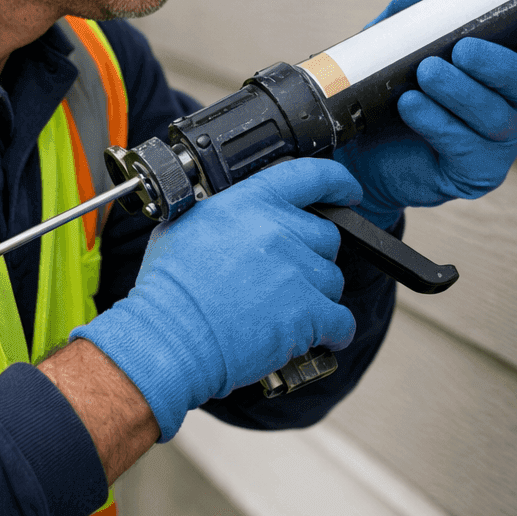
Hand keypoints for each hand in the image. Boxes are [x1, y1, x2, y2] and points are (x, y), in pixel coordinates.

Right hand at [71, 159, 360, 440]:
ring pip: (332, 280)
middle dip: (312, 257)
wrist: (169, 339)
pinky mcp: (307, 312)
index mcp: (249, 202)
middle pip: (326, 236)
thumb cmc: (169, 291)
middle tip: (285, 277)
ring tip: (284, 311)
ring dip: (316, 296)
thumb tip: (237, 216)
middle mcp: (277, 230)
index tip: (348, 191)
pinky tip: (318, 336)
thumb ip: (223, 212)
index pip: (310, 176)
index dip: (338, 182)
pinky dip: (334, 332)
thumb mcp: (184, 226)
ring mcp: (295, 270)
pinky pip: (341, 320)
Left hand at [335, 0, 516, 229]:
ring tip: (425, 73)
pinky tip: (411, 105)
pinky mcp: (477, 173)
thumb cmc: (388, 88)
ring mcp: (498, 142)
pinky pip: (468, 148)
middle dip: (498, 65)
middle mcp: (511, 103)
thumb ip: (413, 12)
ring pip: (497, 118)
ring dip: (461, 92)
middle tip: (461, 49)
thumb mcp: (392, 42)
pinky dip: (438, 122)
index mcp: (504, 65)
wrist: (359, 148)